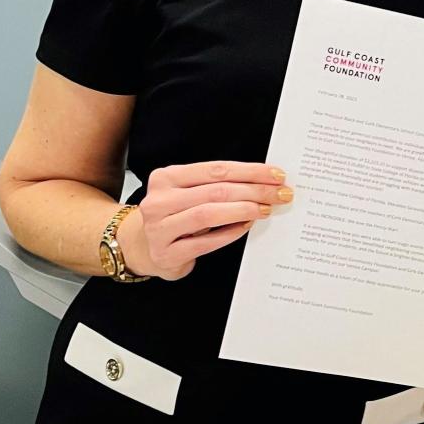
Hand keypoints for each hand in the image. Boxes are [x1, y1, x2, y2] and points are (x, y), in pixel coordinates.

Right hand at [119, 161, 291, 280]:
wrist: (142, 246)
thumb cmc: (175, 215)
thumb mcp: (190, 193)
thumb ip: (219, 185)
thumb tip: (266, 181)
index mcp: (166, 177)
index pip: (216, 169)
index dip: (250, 171)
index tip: (277, 175)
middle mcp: (158, 200)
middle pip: (216, 191)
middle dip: (254, 191)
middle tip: (281, 194)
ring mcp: (159, 228)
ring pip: (208, 213)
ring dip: (243, 210)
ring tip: (266, 209)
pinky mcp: (166, 253)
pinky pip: (204, 242)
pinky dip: (229, 234)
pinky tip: (246, 227)